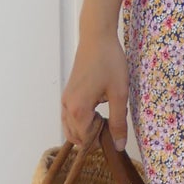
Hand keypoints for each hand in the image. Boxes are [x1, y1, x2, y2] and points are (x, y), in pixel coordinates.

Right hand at [61, 28, 130, 149]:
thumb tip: (118, 146)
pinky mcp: (67, 95)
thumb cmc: (109, 62)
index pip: (86, 140)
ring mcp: (65, 101)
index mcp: (78, 110)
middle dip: (94, 137)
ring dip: (87, 131)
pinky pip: (70, 118)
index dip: (102, 141)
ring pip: (71, 129)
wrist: (97, 38)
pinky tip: (97, 113)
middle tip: (112, 124)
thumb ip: (118, 122)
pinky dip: (81, 123)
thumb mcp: (119, 94)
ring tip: (106, 118)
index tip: (116, 129)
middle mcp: (67, 107)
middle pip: (76, 137)